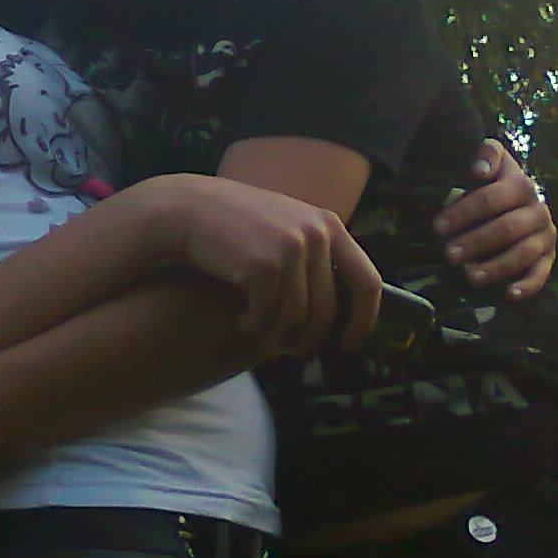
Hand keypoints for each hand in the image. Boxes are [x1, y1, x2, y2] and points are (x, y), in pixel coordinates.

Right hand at [164, 175, 382, 353]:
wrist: (190, 208)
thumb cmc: (237, 223)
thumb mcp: (287, 223)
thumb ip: (317, 252)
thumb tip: (342, 306)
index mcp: (327, 224)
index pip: (367, 281)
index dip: (364, 319)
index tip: (349, 342)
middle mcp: (314, 234)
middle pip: (326, 309)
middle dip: (309, 337)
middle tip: (292, 348)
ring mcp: (289, 249)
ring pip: (296, 317)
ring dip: (276, 332)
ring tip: (258, 327)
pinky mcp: (262, 266)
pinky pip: (268, 316)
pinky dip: (255, 325)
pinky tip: (243, 320)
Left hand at [433, 139, 555, 298]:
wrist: (520, 199)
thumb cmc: (494, 182)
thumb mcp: (491, 161)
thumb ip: (486, 156)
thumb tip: (478, 171)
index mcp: (521, 185)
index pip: (490, 199)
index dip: (463, 212)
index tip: (437, 227)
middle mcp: (538, 211)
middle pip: (506, 228)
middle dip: (475, 242)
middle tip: (448, 254)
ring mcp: (545, 236)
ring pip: (523, 253)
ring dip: (496, 267)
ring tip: (469, 276)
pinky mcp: (549, 257)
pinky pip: (541, 274)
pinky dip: (527, 285)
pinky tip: (508, 294)